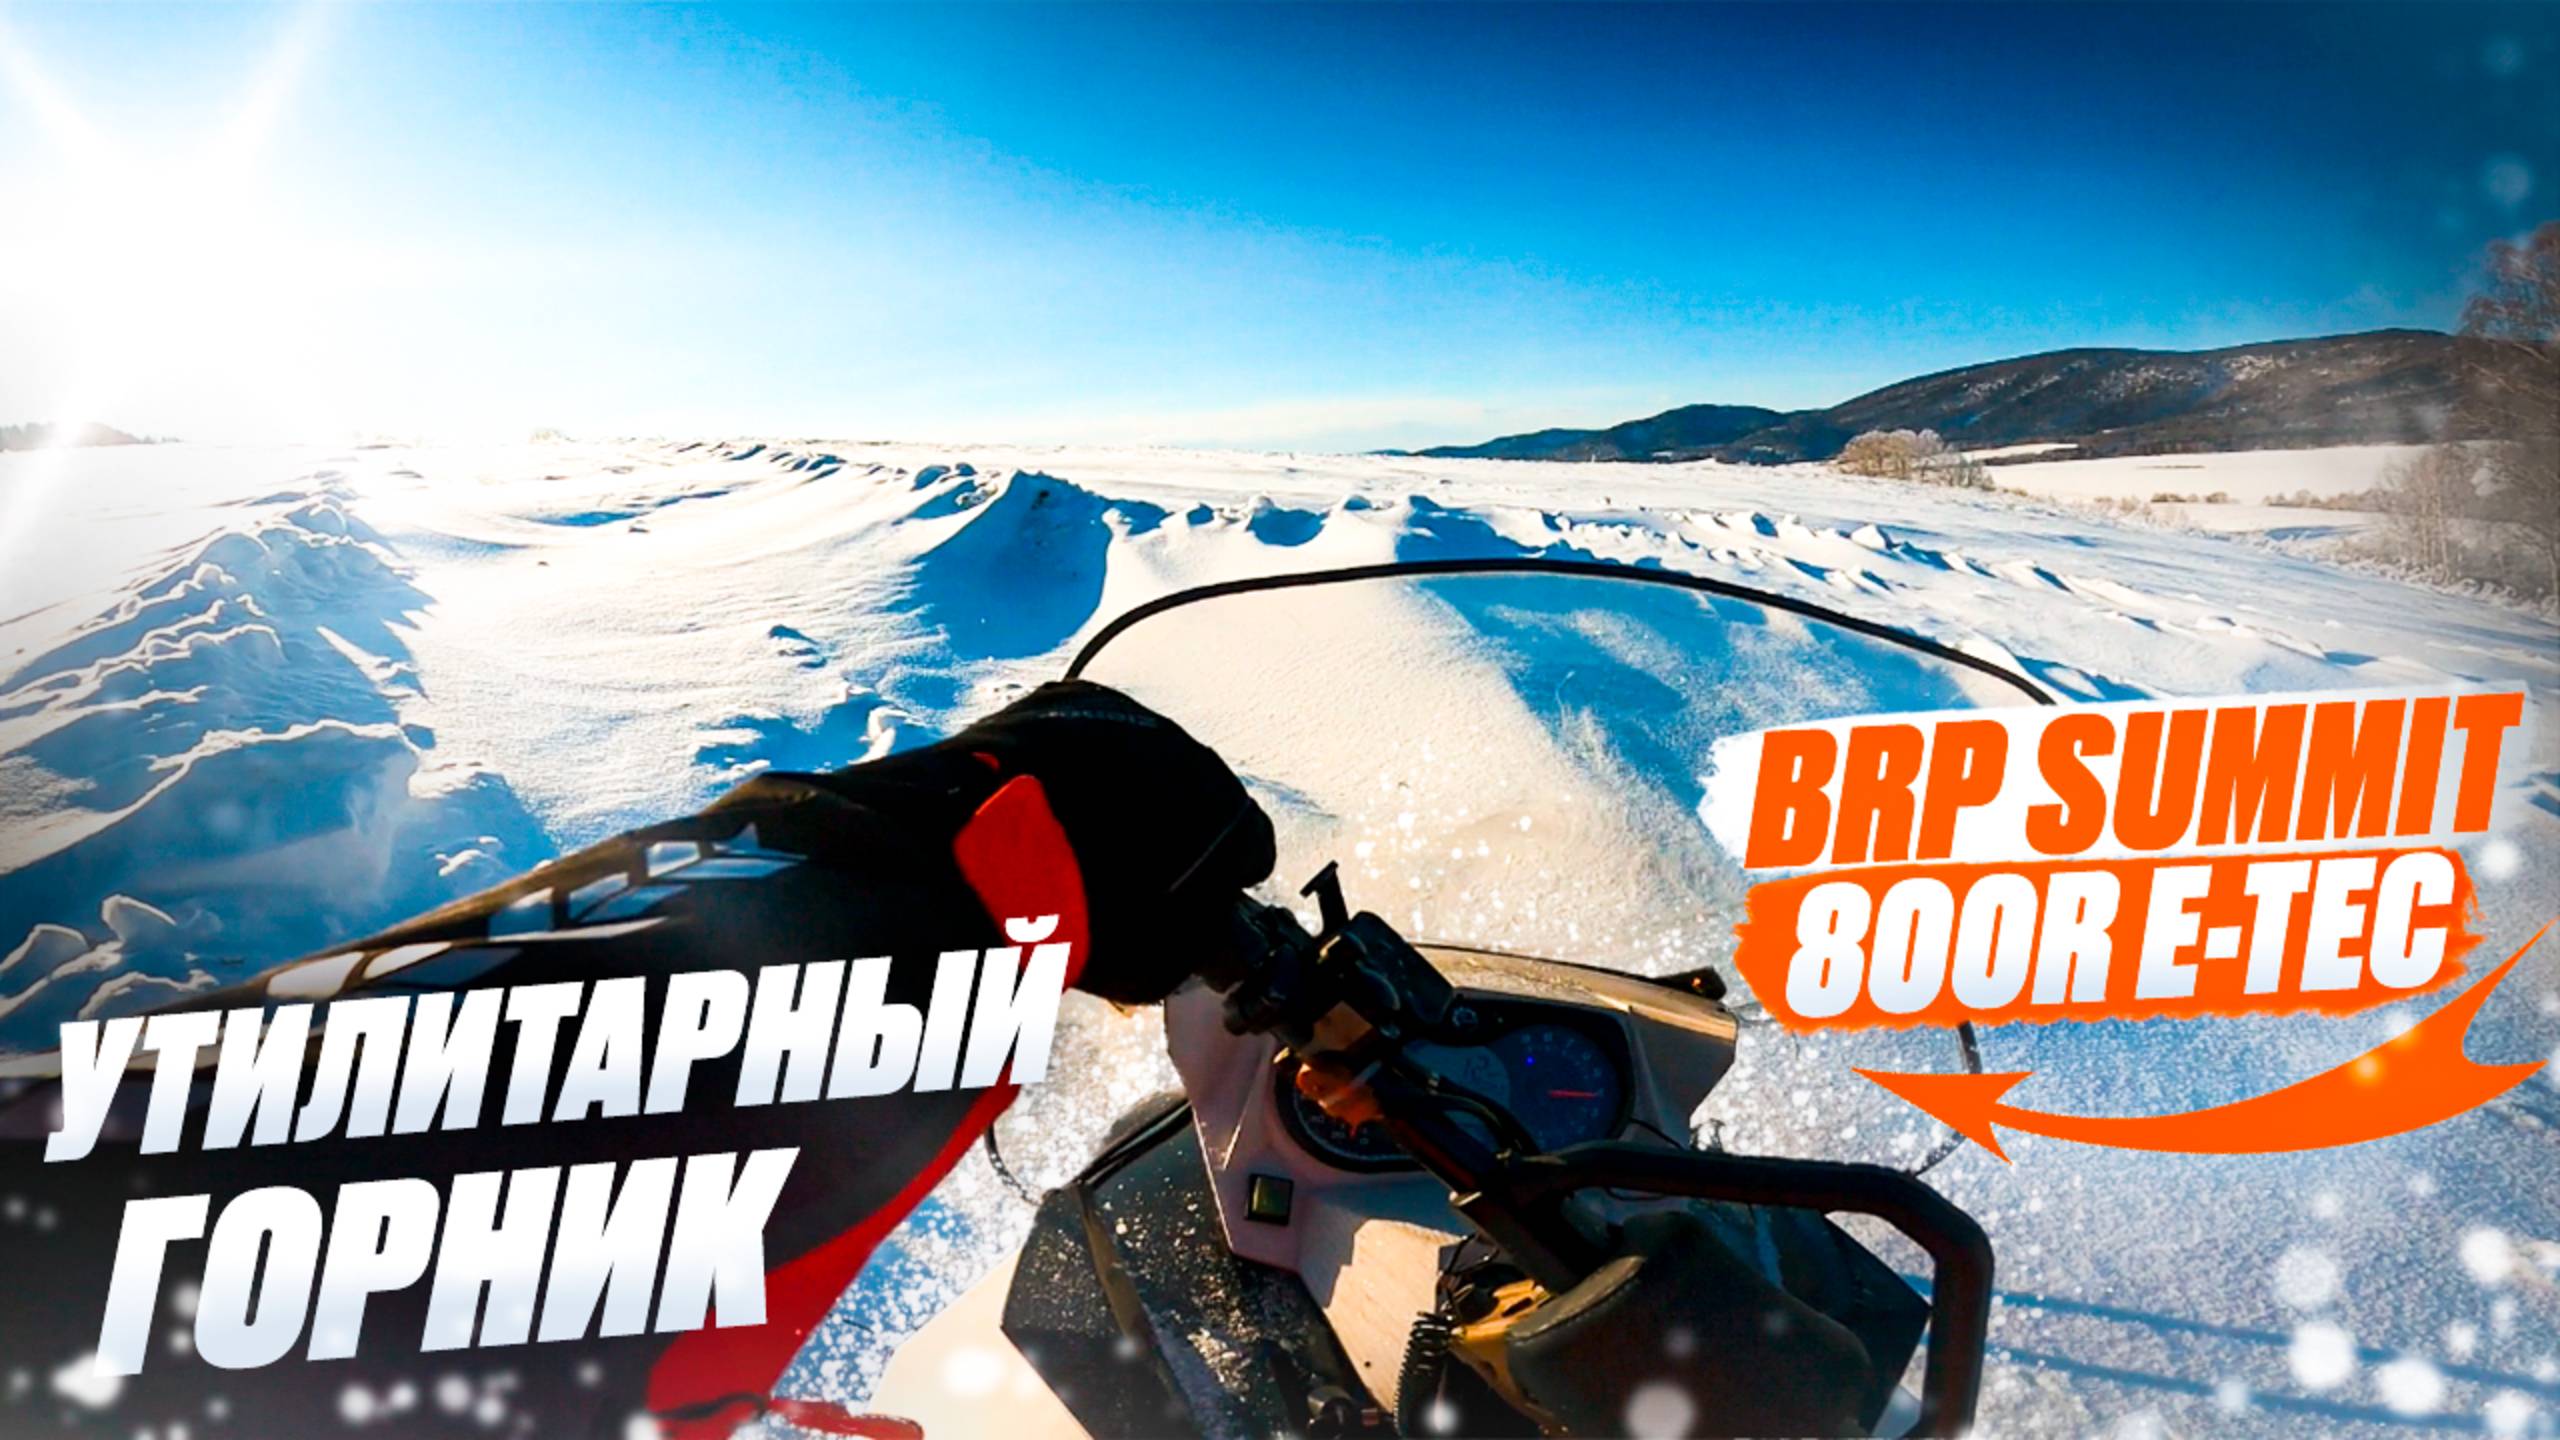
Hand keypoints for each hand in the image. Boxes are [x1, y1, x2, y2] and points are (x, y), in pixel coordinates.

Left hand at [936, 681, 1274, 1003]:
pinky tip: (1044, 799)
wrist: (987, 853)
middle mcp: (1194, 756)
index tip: (1197, 901)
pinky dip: (1073, 764)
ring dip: (1122, 794)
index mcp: (1229, 818)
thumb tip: (1200, 940)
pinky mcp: (1070, 702)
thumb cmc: (1082, 917)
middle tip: (1128, 875)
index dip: (1223, 880)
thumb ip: (1193, 945)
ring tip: (1079, 837)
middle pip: (1196, 797)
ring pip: (1142, 760)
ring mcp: (1131, 721)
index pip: (1250, 848)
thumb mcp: (1155, 966)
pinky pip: (1086, 736)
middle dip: (1170, 833)